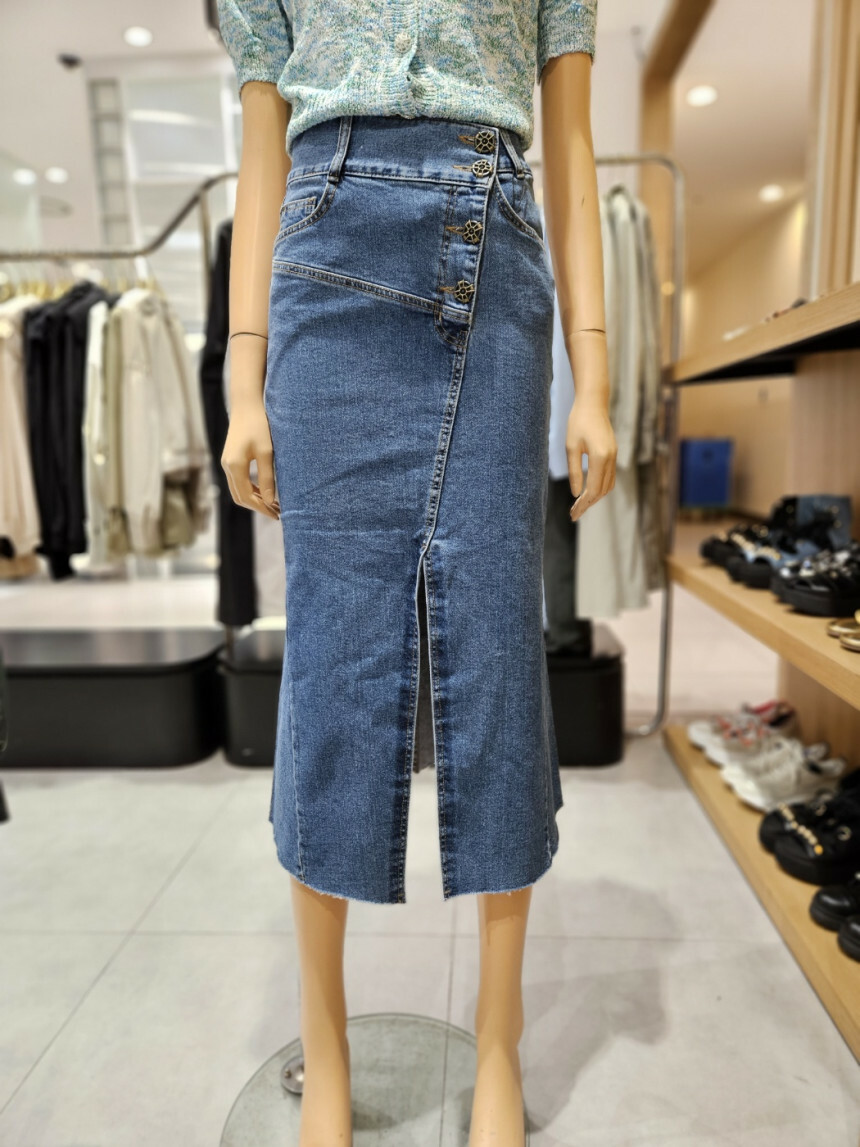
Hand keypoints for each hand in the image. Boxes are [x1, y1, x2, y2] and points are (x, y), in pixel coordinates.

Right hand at [221, 400, 279, 519]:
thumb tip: (270, 501)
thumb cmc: (259, 426)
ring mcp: (227, 463)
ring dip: (254, 499)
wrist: (246, 405)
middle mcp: (227, 466)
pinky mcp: (230, 459)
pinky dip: (251, 489)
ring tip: (273, 503)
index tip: (277, 514)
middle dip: (258, 506)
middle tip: (277, 512)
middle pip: (240, 497)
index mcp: (235, 466)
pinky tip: (265, 490)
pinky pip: (238, 481)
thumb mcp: (267, 453)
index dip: (262, 508)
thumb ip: (268, 478)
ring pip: (238, 490)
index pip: (247, 497)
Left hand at [566, 398, 616, 522]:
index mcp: (600, 457)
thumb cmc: (578, 422)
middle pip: (602, 491)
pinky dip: (600, 488)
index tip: (573, 514)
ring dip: (595, 498)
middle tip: (574, 514)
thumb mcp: (571, 447)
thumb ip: (575, 471)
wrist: (593, 403)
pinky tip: (589, 492)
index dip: (583, 504)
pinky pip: (609, 477)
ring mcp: (614, 456)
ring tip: (580, 506)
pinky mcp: (613, 453)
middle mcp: (610, 458)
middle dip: (588, 505)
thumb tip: (576, 494)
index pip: (593, 489)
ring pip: (608, 486)